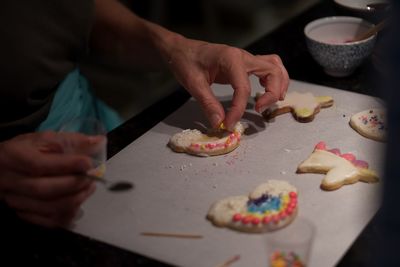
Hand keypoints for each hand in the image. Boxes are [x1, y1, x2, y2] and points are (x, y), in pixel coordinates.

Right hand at [0, 132, 96, 227]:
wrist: (4, 167)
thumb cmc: (26, 150)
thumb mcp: (44, 139)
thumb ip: (71, 140)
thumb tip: (99, 142)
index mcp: (13, 157)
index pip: (38, 164)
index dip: (66, 165)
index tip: (87, 163)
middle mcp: (10, 182)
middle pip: (43, 189)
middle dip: (74, 184)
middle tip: (91, 178)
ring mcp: (15, 200)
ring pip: (48, 208)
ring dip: (75, 200)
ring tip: (88, 188)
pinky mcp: (23, 214)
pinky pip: (49, 222)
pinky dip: (68, 215)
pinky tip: (79, 203)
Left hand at [166, 38, 288, 129]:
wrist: (182, 50)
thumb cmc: (186, 62)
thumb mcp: (193, 84)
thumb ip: (208, 104)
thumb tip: (219, 124)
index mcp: (230, 59)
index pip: (243, 87)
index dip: (239, 109)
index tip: (229, 123)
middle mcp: (242, 56)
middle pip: (272, 71)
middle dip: (272, 93)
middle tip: (259, 110)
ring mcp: (245, 58)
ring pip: (274, 67)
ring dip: (279, 84)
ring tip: (269, 102)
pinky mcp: (245, 64)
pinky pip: (268, 67)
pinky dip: (274, 80)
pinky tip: (266, 92)